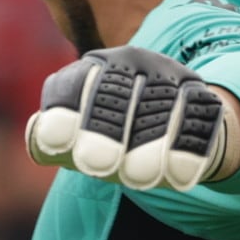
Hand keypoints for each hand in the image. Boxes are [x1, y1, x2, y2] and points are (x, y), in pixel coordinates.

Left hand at [25, 45, 239, 192]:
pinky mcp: (199, 91)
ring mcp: (167, 74)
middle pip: (116, 95)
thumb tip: (40, 141)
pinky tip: (177, 177)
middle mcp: (131, 62)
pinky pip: (195, 115)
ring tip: (141, 178)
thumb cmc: (111, 135)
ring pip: (158, 106)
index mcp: (93, 67)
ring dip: (150, 144)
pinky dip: (187, 147)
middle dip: (107, 131)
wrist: (171, 122)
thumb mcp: (77, 135)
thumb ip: (52, 138)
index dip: (67, 116)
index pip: (76, 86)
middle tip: (99, 166)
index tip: (60, 147)